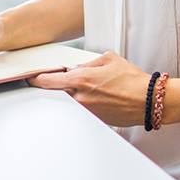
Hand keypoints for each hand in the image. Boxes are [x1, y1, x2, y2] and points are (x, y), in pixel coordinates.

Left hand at [30, 51, 151, 127]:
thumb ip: (87, 63)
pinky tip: (93, 99)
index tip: (31, 78)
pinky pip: (80, 111)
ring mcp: (86, 111)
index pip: (46, 81)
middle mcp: (80, 97)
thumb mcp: (108, 59)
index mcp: (81, 79)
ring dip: (68, 96)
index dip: (35, 79)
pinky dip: (81, 105)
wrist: (149, 101)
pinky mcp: (95, 120)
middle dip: (51, 88)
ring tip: (82, 90)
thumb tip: (75, 67)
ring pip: (67, 103)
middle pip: (53, 94)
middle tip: (52, 82)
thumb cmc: (132, 79)